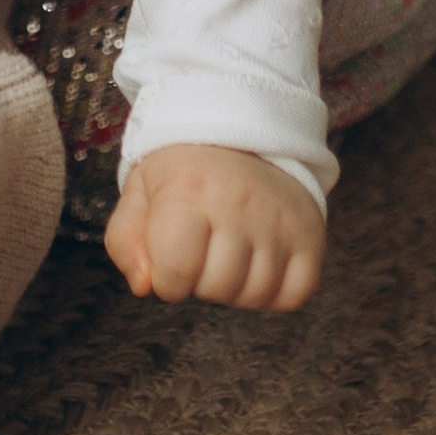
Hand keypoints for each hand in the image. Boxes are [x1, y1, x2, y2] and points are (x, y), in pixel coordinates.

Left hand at [104, 145, 324, 312]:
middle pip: (217, 289)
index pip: (175, 272)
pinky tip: (259, 263)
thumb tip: (145, 286)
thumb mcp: (141, 192)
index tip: (171, 257)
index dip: (167, 279)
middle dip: (202, 281)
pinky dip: (274, 293)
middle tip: (204, 247)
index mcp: (188, 192)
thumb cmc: (185, 173)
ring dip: (237, 288)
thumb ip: (125, 241)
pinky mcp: (310, 235)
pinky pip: (294, 296)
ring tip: (230, 252)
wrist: (244, 137)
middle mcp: (238, 205)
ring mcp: (279, 221)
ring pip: (254, 296)